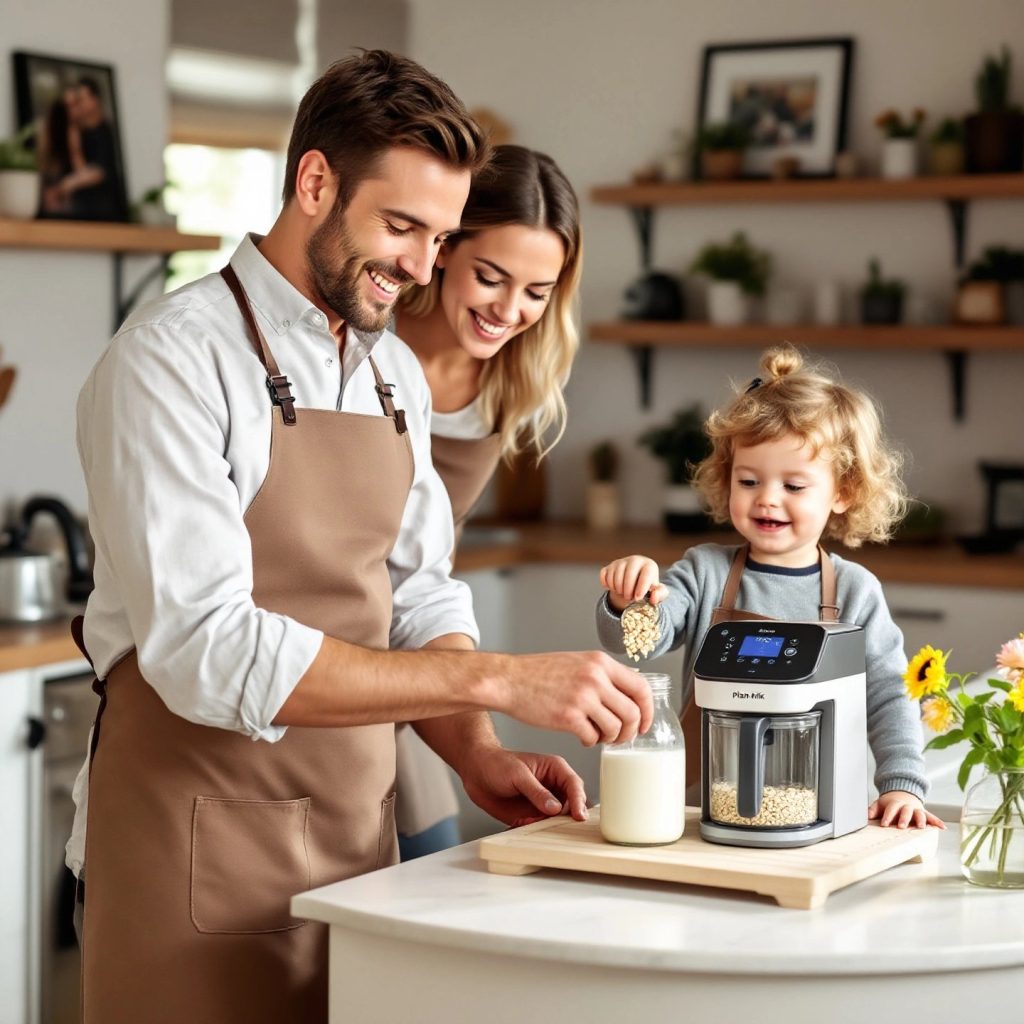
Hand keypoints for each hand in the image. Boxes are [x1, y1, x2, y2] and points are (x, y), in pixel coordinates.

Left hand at [458, 745, 587, 827]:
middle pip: (572, 804)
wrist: (476, 771)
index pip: (574, 785)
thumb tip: (555, 807)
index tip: (578, 816)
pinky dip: (540, 833)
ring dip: (556, 827)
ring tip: (549, 833)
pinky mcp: (532, 815)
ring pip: (559, 819)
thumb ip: (537, 792)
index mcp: (555, 769)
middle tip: (568, 829)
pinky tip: (533, 832)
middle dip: (571, 817)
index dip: (578, 801)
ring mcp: (544, 803)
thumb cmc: (497, 764)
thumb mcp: (518, 775)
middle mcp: (553, 787)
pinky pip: (542, 827)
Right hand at [498, 650, 653, 746]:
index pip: (641, 688)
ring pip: (616, 729)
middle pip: (633, 713)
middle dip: (631, 731)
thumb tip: (631, 691)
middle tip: (620, 737)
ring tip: (597, 736)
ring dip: (610, 738)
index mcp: (600, 662)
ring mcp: (582, 697)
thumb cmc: (539, 673)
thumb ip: (604, 674)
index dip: (648, 710)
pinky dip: (590, 742)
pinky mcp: (568, 717)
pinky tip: (581, 736)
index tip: (644, 723)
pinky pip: (592, 738)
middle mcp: (595, 677)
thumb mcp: (578, 662)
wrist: (509, 680)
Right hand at [599, 555, 667, 611]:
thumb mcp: (658, 592)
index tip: (637, 598)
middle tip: (629, 598)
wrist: (635, 584)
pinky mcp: (610, 566)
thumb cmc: (648, 588)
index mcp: (649, 565)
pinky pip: (604, 575)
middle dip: (628, 589)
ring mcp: (621, 562)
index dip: (641, 587)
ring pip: (615, 575)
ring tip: (624, 594)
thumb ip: (660, 595)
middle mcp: (635, 560)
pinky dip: (607, 584)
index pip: (645, 574)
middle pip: (629, 574)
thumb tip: (653, 597)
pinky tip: (614, 588)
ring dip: (618, 589)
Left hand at [868, 790, 946, 829]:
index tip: (884, 824)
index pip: (891, 809)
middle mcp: (907, 806)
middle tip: (901, 826)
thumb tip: (866, 816)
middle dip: (904, 818)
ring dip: (920, 820)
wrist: (902, 794)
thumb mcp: (880, 804)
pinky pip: (932, 817)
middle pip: (906, 811)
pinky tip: (942, 828)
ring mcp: (916, 809)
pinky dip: (937, 822)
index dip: (887, 816)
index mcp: (895, 803)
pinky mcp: (924, 813)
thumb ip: (873, 809)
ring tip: (920, 827)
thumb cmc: (890, 803)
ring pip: (919, 813)